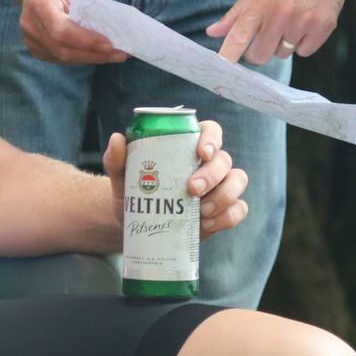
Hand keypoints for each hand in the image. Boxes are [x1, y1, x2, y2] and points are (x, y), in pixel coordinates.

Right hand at [22, 0, 123, 64]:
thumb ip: (89, 10)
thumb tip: (112, 34)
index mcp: (39, 4)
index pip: (62, 30)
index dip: (86, 41)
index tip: (110, 44)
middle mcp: (30, 24)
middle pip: (63, 50)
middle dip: (94, 55)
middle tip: (120, 54)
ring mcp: (30, 39)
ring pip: (63, 58)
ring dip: (91, 58)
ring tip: (115, 55)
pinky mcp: (36, 48)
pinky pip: (61, 58)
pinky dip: (81, 57)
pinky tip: (99, 54)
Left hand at [103, 120, 249, 240]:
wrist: (138, 225)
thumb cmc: (134, 192)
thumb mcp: (122, 176)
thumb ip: (117, 158)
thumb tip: (117, 139)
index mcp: (189, 146)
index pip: (211, 130)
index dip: (212, 138)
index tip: (202, 152)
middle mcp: (209, 163)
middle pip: (224, 160)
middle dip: (212, 174)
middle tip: (192, 189)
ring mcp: (219, 187)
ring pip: (238, 181)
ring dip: (225, 195)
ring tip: (202, 211)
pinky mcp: (223, 212)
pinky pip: (239, 209)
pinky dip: (228, 216)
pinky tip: (208, 224)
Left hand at [207, 0, 354, 64]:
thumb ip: (236, 13)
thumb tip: (212, 33)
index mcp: (260, 1)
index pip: (239, 36)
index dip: (229, 56)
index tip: (221, 70)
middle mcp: (281, 14)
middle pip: (261, 55)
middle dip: (258, 51)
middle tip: (262, 37)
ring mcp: (303, 21)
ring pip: (283, 53)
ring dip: (282, 43)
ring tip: (290, 18)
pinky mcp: (324, 26)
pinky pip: (305, 51)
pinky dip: (303, 42)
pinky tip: (305, 21)